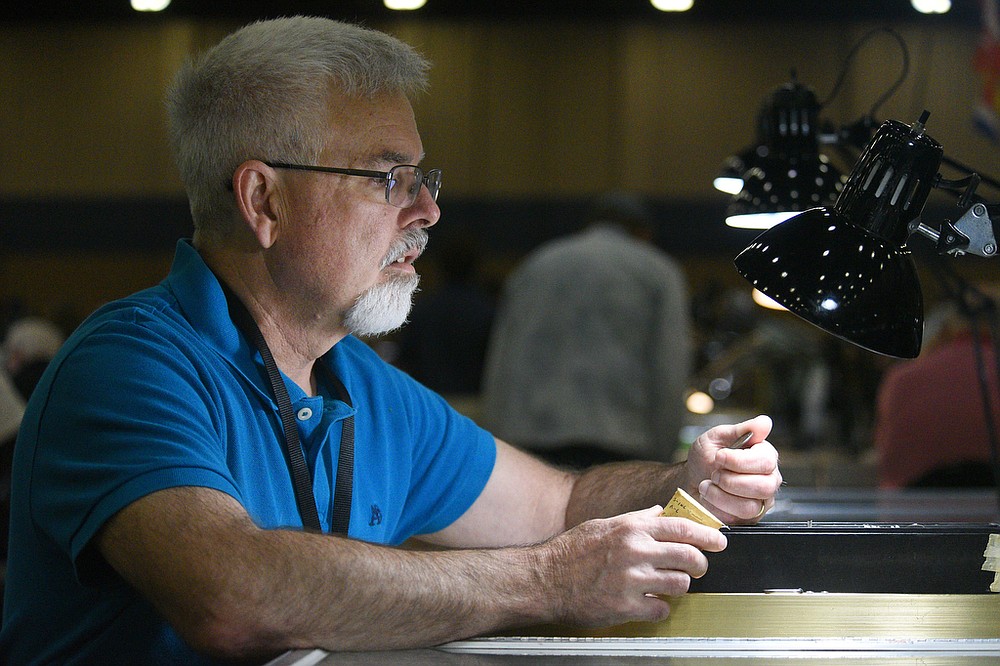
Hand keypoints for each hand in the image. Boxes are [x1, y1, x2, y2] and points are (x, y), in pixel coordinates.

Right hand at [540, 506, 726, 627]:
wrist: (545, 580)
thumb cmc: (572, 551)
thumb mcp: (603, 524)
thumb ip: (635, 519)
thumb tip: (660, 512)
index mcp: (631, 528)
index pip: (682, 528)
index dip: (707, 535)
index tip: (719, 541)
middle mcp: (635, 551)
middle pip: (689, 557)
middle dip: (700, 565)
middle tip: (697, 569)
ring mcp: (632, 580)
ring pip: (680, 585)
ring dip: (679, 587)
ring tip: (668, 586)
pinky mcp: (626, 606)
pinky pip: (661, 610)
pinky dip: (659, 609)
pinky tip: (648, 603)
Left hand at [684, 415, 781, 524]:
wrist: (691, 479)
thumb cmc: (706, 457)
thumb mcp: (717, 437)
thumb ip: (741, 430)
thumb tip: (765, 422)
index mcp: (764, 455)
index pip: (765, 461)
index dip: (738, 461)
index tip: (719, 457)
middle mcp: (768, 479)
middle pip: (764, 486)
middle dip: (731, 481)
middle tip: (714, 473)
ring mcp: (760, 501)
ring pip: (750, 506)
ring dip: (721, 495)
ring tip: (708, 485)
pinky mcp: (749, 518)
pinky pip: (737, 518)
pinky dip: (717, 506)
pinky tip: (710, 496)